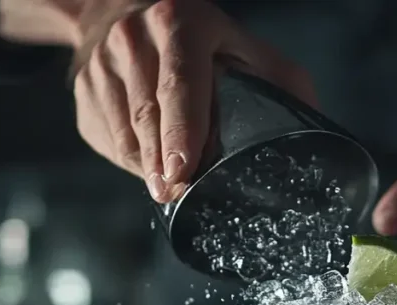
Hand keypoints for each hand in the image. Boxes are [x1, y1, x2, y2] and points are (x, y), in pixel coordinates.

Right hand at [71, 0, 316, 201]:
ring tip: (168, 182)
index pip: (179, 83)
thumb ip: (279, 81)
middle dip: (164, 166)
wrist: (121, 8)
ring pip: (123, 136)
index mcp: (178, 22)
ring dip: (148, 169)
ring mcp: (98, 64)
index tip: (182, 171)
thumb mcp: (242, 44)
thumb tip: (315, 136)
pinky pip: (106, 141)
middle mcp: (132, 37)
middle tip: (176, 193)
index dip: (182, 131)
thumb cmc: (200, 38)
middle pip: (147, 118)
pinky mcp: (80, 91)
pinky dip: (131, 160)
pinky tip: (150, 159)